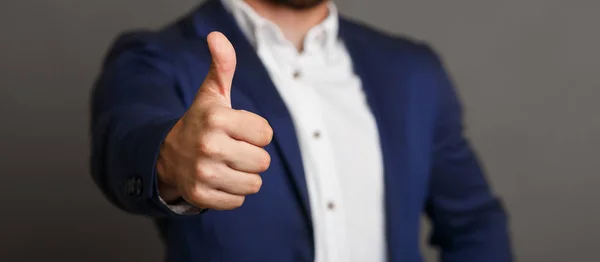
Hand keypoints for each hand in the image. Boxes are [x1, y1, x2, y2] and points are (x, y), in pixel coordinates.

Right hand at [156, 32, 272, 209]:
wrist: (166, 155)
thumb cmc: (201, 122)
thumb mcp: (212, 94)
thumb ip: (222, 65)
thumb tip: (217, 36)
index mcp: (217, 118)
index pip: (266, 134)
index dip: (256, 133)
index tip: (237, 130)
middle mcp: (208, 145)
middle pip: (263, 161)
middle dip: (252, 156)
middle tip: (231, 149)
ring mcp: (203, 173)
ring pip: (254, 184)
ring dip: (244, 176)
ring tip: (225, 165)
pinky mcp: (200, 196)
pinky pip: (238, 201)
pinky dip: (231, 193)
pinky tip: (217, 180)